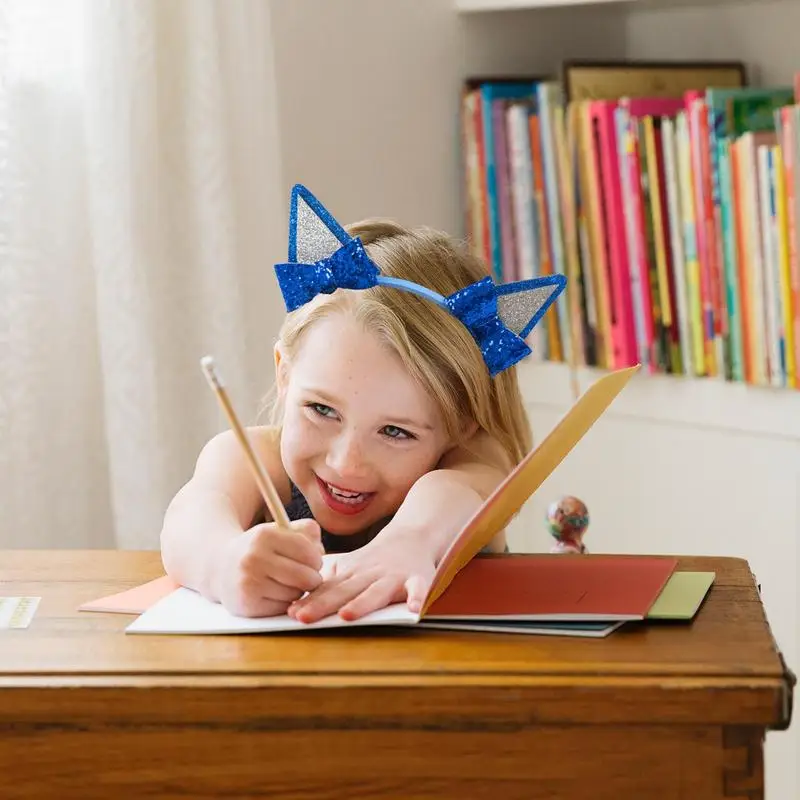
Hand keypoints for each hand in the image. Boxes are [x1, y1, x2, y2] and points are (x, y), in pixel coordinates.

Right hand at [211, 519, 323, 616]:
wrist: (221, 566)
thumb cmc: (260, 548)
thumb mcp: (279, 531)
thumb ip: (307, 531)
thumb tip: (320, 550)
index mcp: (264, 535)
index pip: (308, 552)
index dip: (316, 559)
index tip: (312, 561)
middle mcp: (254, 558)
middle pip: (305, 577)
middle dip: (312, 578)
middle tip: (307, 576)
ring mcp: (249, 583)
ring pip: (295, 594)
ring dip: (297, 591)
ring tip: (286, 582)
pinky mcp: (247, 604)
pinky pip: (282, 607)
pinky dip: (284, 602)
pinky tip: (274, 593)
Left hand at [286, 526, 436, 623]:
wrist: (413, 537)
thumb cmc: (376, 560)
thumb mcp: (351, 567)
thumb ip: (331, 584)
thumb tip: (298, 605)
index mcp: (352, 573)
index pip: (327, 589)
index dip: (310, 601)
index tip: (291, 613)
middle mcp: (369, 575)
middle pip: (345, 591)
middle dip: (324, 604)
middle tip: (303, 617)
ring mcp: (393, 577)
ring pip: (376, 591)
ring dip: (362, 603)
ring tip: (347, 615)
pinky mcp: (417, 578)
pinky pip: (419, 588)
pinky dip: (417, 597)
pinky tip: (414, 610)